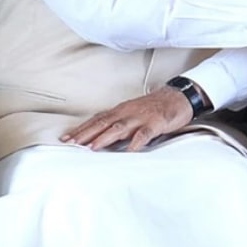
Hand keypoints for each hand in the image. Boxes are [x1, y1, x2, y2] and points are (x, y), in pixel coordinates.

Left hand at [60, 88, 192, 150]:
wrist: (179, 96)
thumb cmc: (155, 106)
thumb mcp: (133, 112)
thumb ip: (118, 124)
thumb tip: (100, 137)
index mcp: (121, 110)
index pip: (97, 119)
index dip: (81, 129)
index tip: (67, 138)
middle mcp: (128, 112)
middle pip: (103, 123)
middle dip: (86, 134)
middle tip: (72, 144)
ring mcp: (142, 117)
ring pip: (120, 127)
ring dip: (105, 137)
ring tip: (93, 147)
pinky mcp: (156, 123)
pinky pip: (145, 133)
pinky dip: (136, 142)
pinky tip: (130, 150)